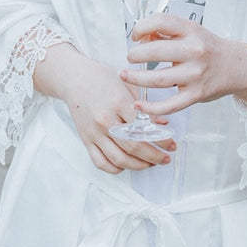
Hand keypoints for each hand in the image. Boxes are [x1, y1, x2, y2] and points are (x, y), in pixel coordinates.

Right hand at [33, 45, 174, 174]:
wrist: (75, 78)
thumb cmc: (102, 77)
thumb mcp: (128, 85)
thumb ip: (145, 105)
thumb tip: (163, 123)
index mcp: (118, 102)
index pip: (144, 128)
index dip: (160, 140)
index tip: (171, 144)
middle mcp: (105, 120)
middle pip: (133, 147)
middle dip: (154, 156)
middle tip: (166, 158)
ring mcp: (94, 132)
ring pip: (118, 159)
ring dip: (138, 165)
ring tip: (151, 163)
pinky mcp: (86, 140)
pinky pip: (101, 162)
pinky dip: (116, 168)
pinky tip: (128, 165)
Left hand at [119, 14, 246, 115]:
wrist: (236, 67)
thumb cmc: (208, 48)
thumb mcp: (191, 32)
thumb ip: (166, 34)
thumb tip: (140, 38)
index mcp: (191, 30)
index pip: (161, 21)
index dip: (142, 27)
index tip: (135, 35)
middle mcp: (195, 51)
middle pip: (156, 52)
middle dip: (135, 55)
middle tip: (129, 57)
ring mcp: (196, 74)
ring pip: (158, 79)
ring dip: (136, 78)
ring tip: (125, 75)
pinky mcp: (196, 95)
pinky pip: (169, 105)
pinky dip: (151, 107)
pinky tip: (139, 104)